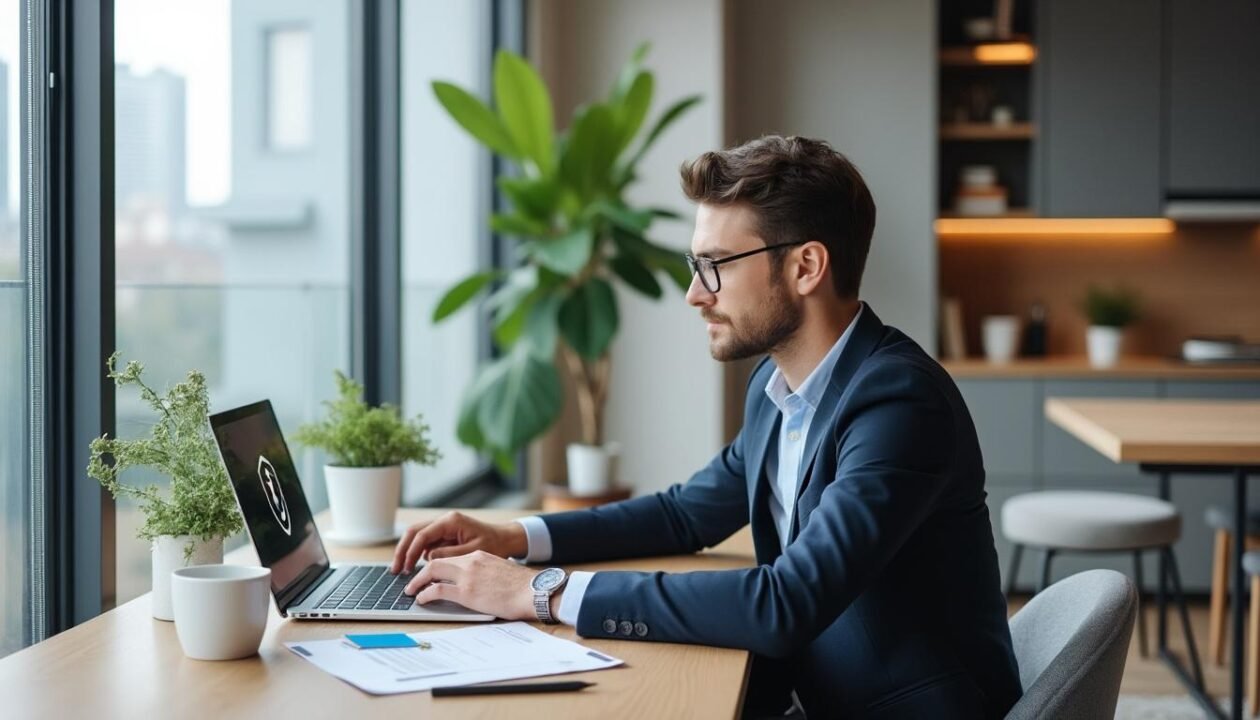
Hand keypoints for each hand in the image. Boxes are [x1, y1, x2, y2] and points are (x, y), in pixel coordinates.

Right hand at [390, 511, 527, 573]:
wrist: (506, 539)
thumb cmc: (495, 545)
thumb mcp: (473, 552)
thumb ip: (450, 554)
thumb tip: (428, 558)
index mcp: (450, 521)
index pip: (422, 535)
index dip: (410, 552)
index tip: (405, 568)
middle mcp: (444, 521)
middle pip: (414, 532)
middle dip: (402, 550)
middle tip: (395, 569)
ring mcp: (444, 527)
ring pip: (417, 536)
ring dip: (408, 552)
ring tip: (402, 570)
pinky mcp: (445, 534)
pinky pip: (426, 542)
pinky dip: (418, 553)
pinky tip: (415, 567)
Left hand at [404, 550, 551, 621]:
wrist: (534, 591)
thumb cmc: (523, 587)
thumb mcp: (500, 573)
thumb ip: (485, 574)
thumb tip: (477, 585)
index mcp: (479, 556)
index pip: (450, 558)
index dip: (435, 566)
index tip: (428, 575)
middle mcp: (470, 561)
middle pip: (436, 562)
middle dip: (421, 572)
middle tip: (412, 581)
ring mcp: (467, 576)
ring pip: (432, 572)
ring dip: (418, 582)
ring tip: (411, 591)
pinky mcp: (466, 592)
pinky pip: (437, 590)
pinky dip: (425, 594)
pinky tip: (421, 600)